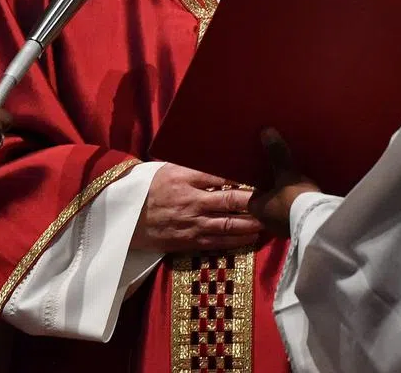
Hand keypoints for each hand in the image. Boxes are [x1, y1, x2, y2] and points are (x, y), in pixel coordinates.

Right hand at [130, 164, 262, 252]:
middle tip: (275, 199)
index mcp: (185, 178)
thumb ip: (197, 166)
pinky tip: (252, 237)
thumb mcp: (171, 169)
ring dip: (251, 223)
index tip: (263, 175)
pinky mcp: (188, 242)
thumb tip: (224, 157)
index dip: (244, 177)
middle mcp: (191, 202)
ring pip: (227, 225)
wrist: (125, 218)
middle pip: (229, 201)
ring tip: (269, 220)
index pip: (221, 176)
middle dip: (255, 202)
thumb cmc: (151, 187)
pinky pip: (217, 243)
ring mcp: (191, 224)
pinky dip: (236, 241)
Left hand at [248, 129, 319, 237]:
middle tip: (286, 182)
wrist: (317, 222)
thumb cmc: (295, 197)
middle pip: (268, 205)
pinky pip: (295, 219)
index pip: (254, 196)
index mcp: (257, 209)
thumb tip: (266, 131)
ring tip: (300, 191)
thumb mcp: (286, 172)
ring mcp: (282, 230)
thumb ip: (277, 154)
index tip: (271, 177)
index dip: (261, 187)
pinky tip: (308, 204)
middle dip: (276, 195)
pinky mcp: (298, 233)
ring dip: (288, 204)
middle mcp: (266, 223)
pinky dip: (299, 212)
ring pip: (282, 213)